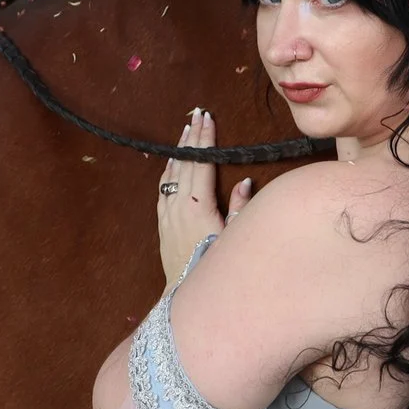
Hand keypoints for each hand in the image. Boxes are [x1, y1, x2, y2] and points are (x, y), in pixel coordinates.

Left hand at [157, 108, 253, 284]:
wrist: (187, 294)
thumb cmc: (216, 266)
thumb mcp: (234, 237)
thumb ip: (240, 208)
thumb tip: (245, 182)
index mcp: (198, 205)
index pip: (202, 163)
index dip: (205, 140)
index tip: (207, 119)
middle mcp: (179, 205)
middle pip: (185, 163)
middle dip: (193, 138)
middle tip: (197, 115)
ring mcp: (167, 213)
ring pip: (171, 173)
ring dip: (179, 151)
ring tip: (185, 130)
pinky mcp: (162, 223)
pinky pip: (163, 189)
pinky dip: (168, 170)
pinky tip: (171, 163)